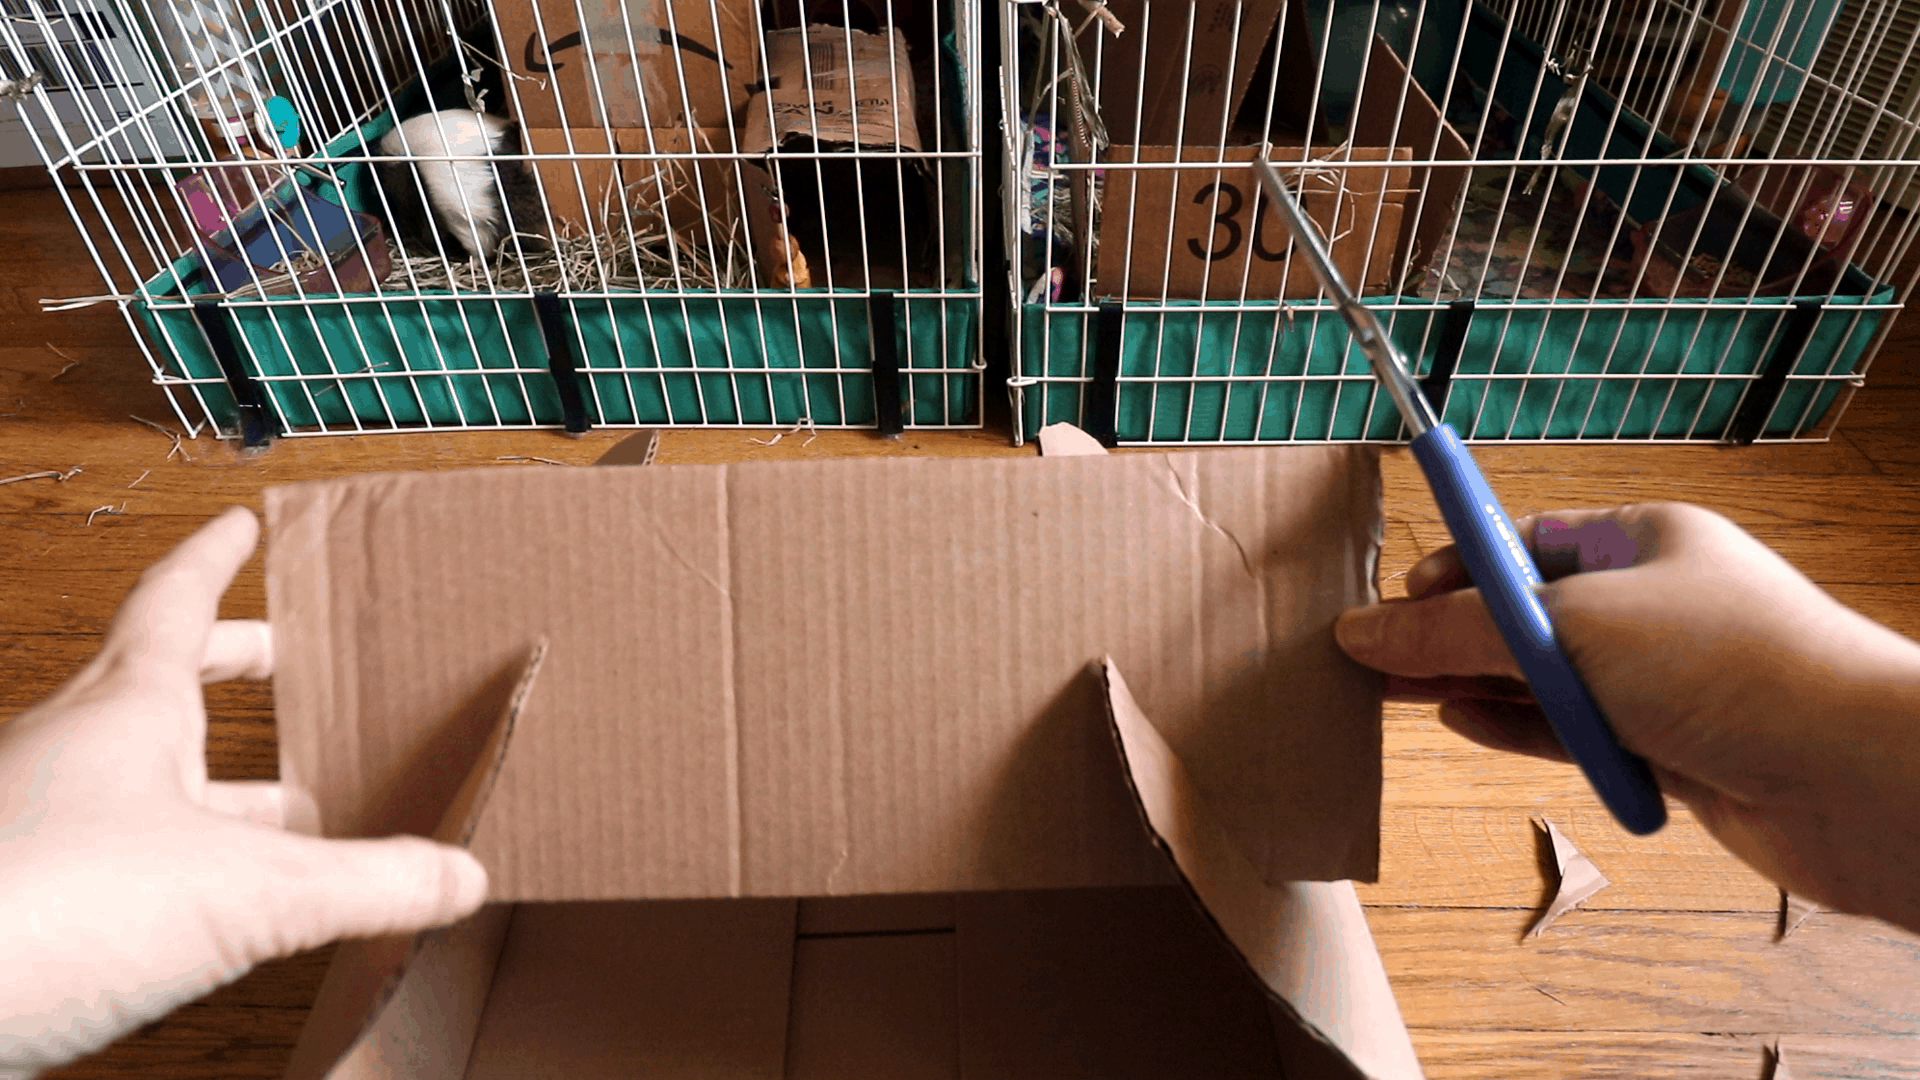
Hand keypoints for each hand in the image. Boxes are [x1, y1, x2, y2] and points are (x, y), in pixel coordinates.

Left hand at [0, 508, 486, 1077]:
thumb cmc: (45, 908)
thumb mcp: (246, 893)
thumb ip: (365, 882)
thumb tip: (459, 873)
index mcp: (129, 711)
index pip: (176, 602)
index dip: (217, 561)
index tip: (241, 525)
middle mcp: (72, 749)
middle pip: (155, 681)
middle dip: (226, 665)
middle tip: (276, 655)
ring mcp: (35, 817)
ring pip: (132, 772)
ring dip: (206, 776)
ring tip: (281, 805)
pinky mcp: (21, 893)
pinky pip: (106, 846)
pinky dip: (167, 851)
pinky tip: (206, 902)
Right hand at [1334, 503, 1919, 934]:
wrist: (1852, 774)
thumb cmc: (1732, 667)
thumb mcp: (1571, 629)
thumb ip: (1457, 633)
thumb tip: (1364, 632)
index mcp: (1643, 539)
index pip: (1525, 541)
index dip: (1454, 566)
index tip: (1393, 597)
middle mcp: (1654, 603)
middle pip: (1525, 612)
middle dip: (1448, 633)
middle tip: (1369, 655)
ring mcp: (1663, 680)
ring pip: (1546, 678)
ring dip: (1473, 685)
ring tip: (1393, 694)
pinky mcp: (1669, 748)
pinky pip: (1574, 733)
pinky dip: (1517, 729)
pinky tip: (1463, 721)